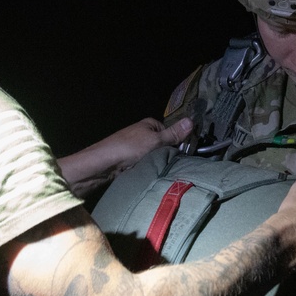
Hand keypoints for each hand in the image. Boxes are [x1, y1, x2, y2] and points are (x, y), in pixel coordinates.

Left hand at [57, 116, 193, 196]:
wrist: (104, 163)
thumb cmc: (130, 148)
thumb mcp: (155, 140)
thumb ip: (173, 134)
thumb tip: (192, 120)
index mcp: (149, 124)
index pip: (170, 132)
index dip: (177, 142)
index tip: (184, 154)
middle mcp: (142, 133)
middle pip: (163, 144)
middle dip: (168, 154)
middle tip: (174, 165)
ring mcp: (136, 146)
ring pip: (154, 155)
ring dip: (158, 162)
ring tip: (164, 172)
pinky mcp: (130, 159)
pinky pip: (146, 163)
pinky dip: (149, 168)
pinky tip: (153, 175)